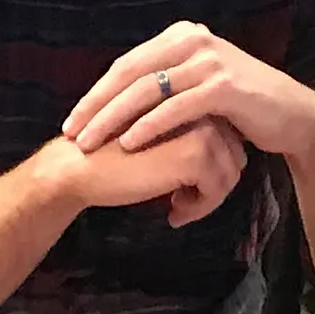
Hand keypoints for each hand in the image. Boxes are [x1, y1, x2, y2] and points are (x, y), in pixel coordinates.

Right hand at [46, 119, 247, 227]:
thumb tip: (228, 164)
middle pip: (234, 157)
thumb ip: (187, 139)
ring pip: (229, 175)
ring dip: (206, 200)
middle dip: (212, 186)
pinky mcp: (194, 155)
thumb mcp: (156, 138)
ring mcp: (200, 130)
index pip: (227, 140)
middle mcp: (200, 109)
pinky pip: (216, 190)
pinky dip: (199, 208)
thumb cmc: (112, 155)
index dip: (211, 170)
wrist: (80, 165)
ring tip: (175, 208)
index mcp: (190, 100)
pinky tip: (173, 213)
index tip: (185, 188)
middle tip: (181, 202)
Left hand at [63, 21, 314, 163]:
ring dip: (113, 117)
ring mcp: (209, 61)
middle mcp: (193, 39)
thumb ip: (165, 80)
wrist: (293, 116)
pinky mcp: (224, 86)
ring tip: (91, 141)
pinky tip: (128, 142)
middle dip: (96, 105)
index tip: (72, 120)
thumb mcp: (199, 84)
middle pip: (129, 73)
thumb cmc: (241, 107)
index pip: (127, 63)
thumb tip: (119, 95)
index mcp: (182, 35)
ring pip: (147, 90)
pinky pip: (175, 107)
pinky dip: (148, 125)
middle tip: (71, 132)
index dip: (96, 92)